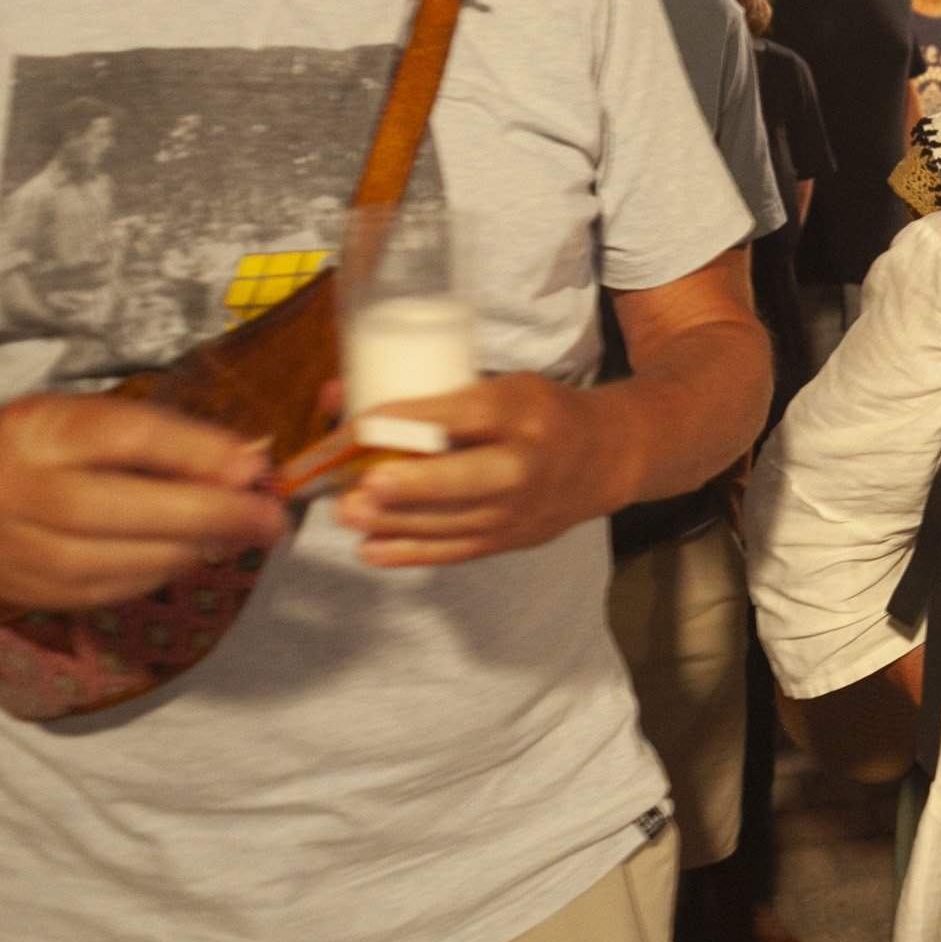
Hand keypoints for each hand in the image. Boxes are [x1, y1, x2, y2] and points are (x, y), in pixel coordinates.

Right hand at [0, 395, 285, 609]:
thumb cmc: (49, 444)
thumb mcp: (92, 418)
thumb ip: (163, 438)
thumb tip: (249, 466)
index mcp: (35, 428)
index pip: (122, 437)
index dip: (194, 453)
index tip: (254, 467)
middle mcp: (12, 488)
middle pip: (115, 509)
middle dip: (205, 516)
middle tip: (269, 519)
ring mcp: (9, 547)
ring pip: (112, 560)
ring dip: (190, 551)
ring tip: (239, 536)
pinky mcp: (20, 590)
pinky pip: (104, 591)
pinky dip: (159, 573)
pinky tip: (191, 556)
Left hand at [334, 373, 622, 566]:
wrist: (605, 459)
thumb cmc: (540, 414)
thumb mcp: (502, 388)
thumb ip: (431, 398)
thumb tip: (335, 398)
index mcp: (523, 412)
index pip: (467, 416)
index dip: (413, 421)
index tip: (361, 425)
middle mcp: (525, 464)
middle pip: (468, 479)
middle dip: (414, 485)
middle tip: (364, 485)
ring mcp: (518, 510)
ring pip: (454, 522)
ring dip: (397, 521)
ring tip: (347, 514)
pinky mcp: (509, 540)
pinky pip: (456, 551)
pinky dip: (411, 553)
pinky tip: (370, 549)